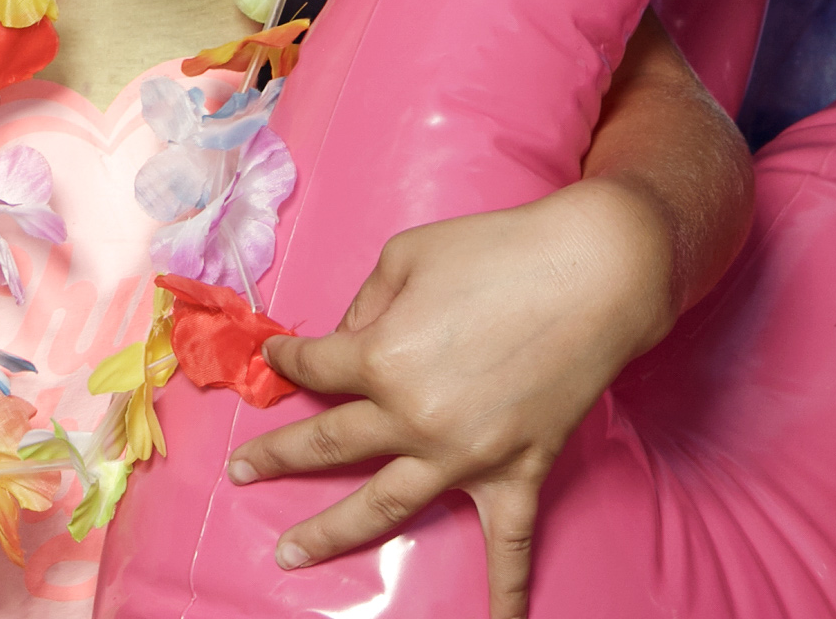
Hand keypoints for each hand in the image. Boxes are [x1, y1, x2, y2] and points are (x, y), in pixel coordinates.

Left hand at [229, 177, 675, 617]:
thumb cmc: (496, 252)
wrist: (594, 272)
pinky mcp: (518, 471)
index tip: (276, 360)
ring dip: (331, 533)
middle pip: (328, 444)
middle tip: (242, 471)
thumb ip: (365, 304)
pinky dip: (504, 594)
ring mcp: (465, 454)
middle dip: (278, 457)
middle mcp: (412, 416)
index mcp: (379, 356)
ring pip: (382, 506)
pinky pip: (508, 546)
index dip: (288, 361)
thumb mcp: (405, 257)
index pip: (314, 367)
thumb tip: (347, 338)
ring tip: (288, 553)